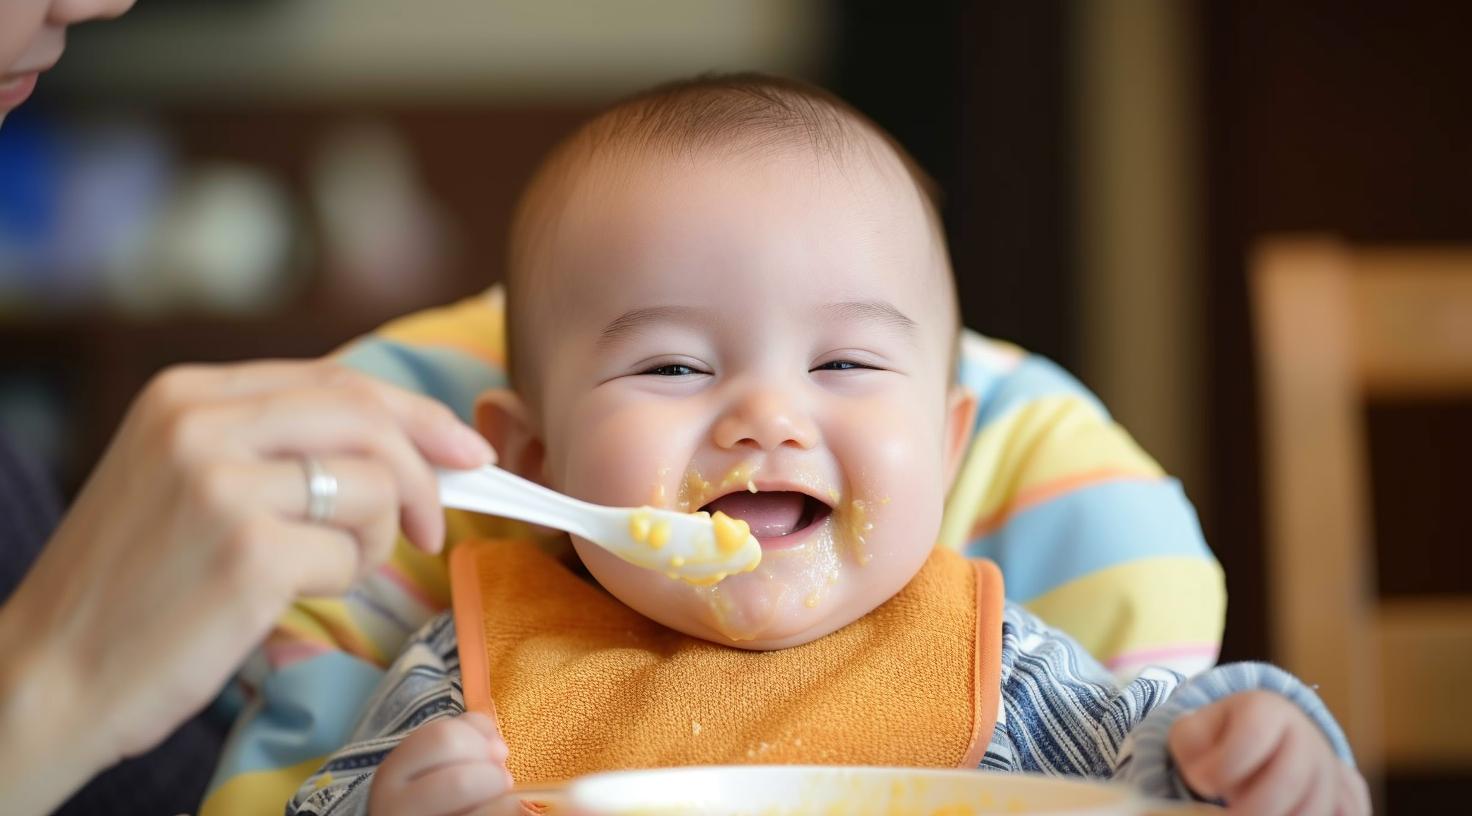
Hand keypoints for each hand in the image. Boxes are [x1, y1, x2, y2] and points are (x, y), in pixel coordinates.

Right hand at [0, 360, 493, 815]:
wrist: (48, 674)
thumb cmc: (134, 584)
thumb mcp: (186, 477)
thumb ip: (275, 442)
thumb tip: (407, 440)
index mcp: (188, 393)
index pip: (337, 381)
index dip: (417, 414)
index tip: (468, 448)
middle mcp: (201, 424)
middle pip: (367, 419)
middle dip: (425, 472)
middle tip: (435, 527)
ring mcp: (223, 484)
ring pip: (371, 487)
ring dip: (375, 540)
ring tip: (325, 570)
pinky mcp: (249, 551)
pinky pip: (351, 554)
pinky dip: (345, 580)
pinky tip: (294, 595)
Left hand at [1169, 690, 1370, 815]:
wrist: (1255, 743)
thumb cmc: (1218, 739)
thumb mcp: (1192, 732)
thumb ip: (1190, 747)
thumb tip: (1208, 779)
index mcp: (1267, 708)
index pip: (1253, 735)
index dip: (1224, 767)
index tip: (1204, 783)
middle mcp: (1307, 734)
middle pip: (1291, 778)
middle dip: (1255, 807)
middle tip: (1231, 815)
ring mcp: (1330, 768)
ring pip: (1317, 807)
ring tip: (1248, 815)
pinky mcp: (1344, 797)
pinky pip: (1341, 815)